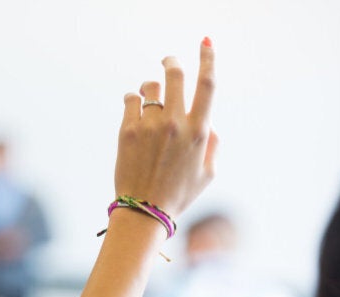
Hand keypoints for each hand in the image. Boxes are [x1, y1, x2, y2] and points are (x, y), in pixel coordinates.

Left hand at [114, 38, 216, 216]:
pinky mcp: (128, 130)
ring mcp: (150, 126)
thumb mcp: (207, 172)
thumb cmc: (178, 193)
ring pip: (150, 87)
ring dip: (151, 87)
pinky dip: (132, 99)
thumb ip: (212, 142)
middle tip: (168, 61)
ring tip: (149, 98)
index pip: (208, 84)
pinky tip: (134, 108)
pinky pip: (130, 99)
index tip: (206, 43)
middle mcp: (175, 124)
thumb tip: (208, 121)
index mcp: (199, 131)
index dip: (208, 59)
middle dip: (172, 62)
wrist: (144, 210)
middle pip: (175, 75)